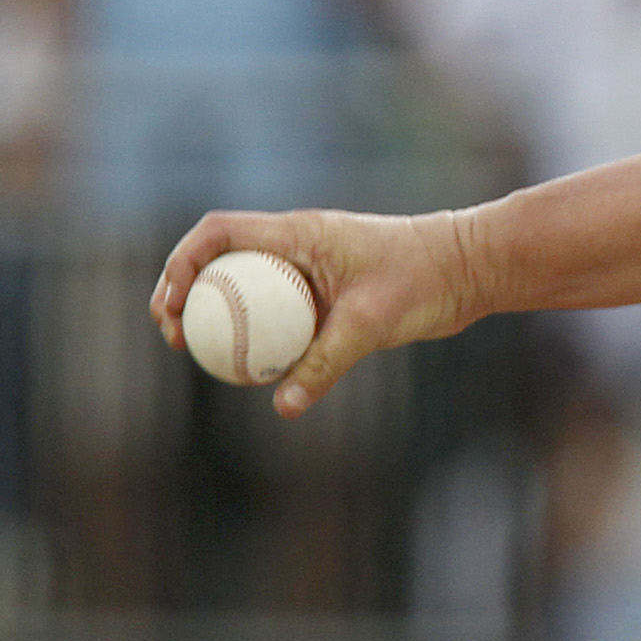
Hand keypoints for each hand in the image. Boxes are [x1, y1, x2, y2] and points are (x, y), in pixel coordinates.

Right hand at [149, 205, 493, 416]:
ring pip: (245, 286)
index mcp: (299, 232)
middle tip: (173, 339)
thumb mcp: (372, 322)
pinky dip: (256, 333)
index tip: (170, 307)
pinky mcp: (326, 292)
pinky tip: (250, 371)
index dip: (182, 263)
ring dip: (216, 314)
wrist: (470, 268)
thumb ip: (326, 361)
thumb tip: (282, 407)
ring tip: (199, 357)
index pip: (219, 232)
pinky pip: (277, 311)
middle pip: (220, 259)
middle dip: (184, 292)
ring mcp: (310, 267)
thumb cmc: (424, 279)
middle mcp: (297, 244)